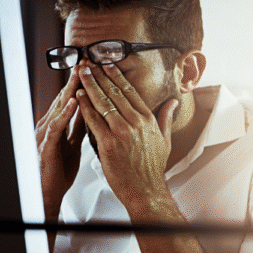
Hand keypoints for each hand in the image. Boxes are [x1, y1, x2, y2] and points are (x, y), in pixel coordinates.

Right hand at [35, 70, 86, 218]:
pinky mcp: (46, 146)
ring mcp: (46, 134)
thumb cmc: (58, 171)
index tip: (93, 65)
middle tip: (86, 59)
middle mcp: (50, 125)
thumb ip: (79, 128)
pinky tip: (75, 102)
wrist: (47, 194)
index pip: (71, 98)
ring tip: (80, 73)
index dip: (81, 82)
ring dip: (70, 90)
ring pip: (60, 107)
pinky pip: (57, 127)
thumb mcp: (73, 145)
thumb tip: (91, 112)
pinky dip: (66, 113)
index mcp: (58, 125)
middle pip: (64, 97)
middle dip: (76, 78)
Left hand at [75, 62, 178, 217]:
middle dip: (100, 75)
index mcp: (148, 120)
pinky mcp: (109, 143)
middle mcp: (136, 122)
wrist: (146, 190)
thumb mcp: (165, 140)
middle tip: (89, 62)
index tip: (107, 64)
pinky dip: (85, 107)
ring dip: (90, 86)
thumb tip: (173, 102)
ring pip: (103, 103)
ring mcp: (122, 132)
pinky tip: (79, 96)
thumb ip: (166, 118)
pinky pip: (94, 120)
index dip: (117, 76)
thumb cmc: (152, 169)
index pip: (130, 91)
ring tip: (81, 73)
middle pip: (114, 92)